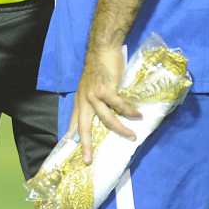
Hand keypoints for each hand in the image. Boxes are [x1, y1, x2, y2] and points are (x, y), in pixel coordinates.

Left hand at [69, 46, 140, 163]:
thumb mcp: (93, 85)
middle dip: (85, 144)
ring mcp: (94, 94)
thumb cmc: (101, 66)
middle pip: (83, 126)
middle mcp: (84, 99)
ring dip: (120, 129)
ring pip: (106, 119)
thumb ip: (98, 99)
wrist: (102, 48)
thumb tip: (111, 114)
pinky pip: (119, 105)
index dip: (72, 135)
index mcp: (80, 99)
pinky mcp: (105, 89)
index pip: (74, 121)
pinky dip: (129, 111)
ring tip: (132, 136)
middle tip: (88, 160)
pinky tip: (138, 115)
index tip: (70, 149)